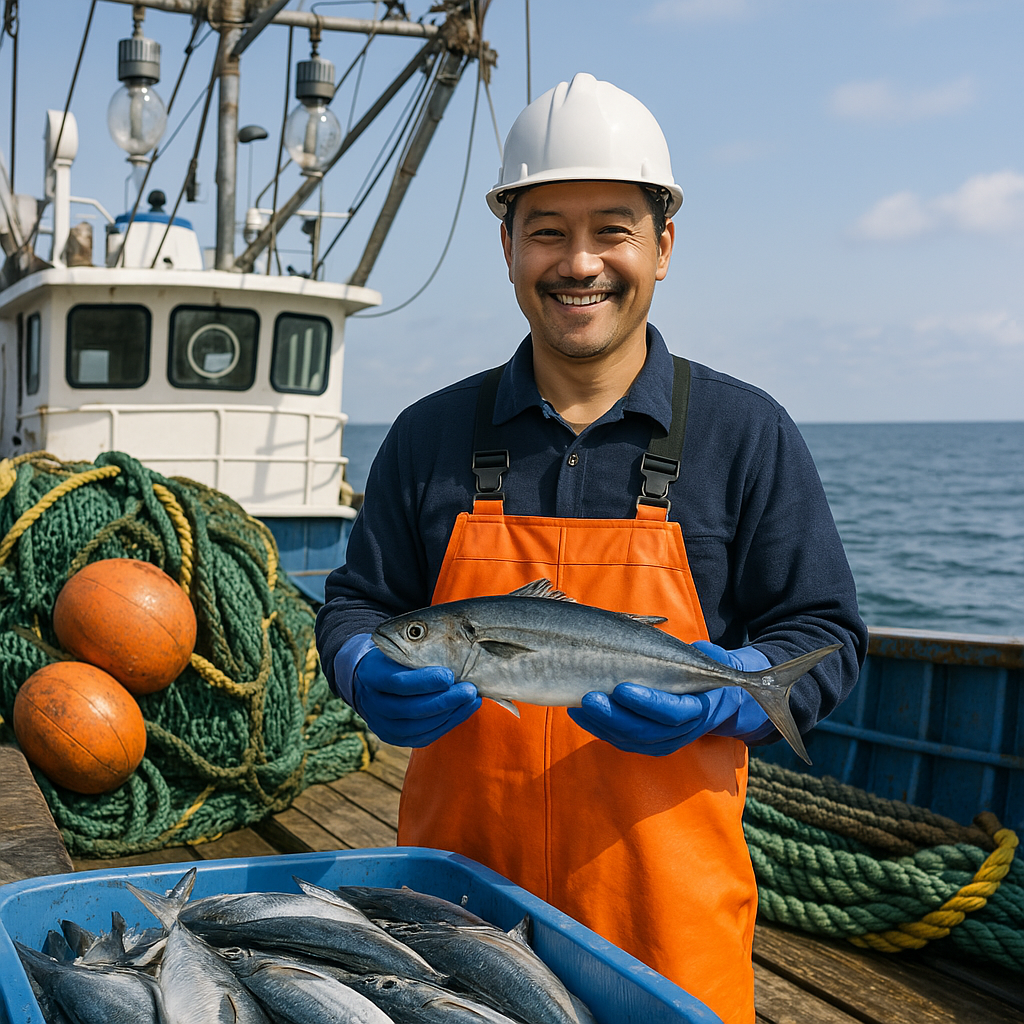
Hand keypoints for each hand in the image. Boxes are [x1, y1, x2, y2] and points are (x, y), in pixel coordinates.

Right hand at [352, 648, 480, 746]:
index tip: (449, 675)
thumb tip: (454, 660)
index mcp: (370, 676)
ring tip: (472, 699)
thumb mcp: (399, 649)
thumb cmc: (394, 659)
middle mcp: (372, 704)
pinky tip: (464, 710)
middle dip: (444, 701)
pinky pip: (425, 736)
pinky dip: (448, 723)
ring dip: (450, 713)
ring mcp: (382, 725)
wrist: (373, 681)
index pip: (397, 683)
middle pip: (410, 709)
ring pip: (419, 726)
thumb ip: (419, 655)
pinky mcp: (396, 738)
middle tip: (469, 690)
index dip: (425, 682)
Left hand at [567, 642, 773, 754]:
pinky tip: (579, 712)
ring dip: (601, 724)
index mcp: (700, 709)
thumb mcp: (712, 660)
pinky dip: (598, 728)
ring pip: (630, 739)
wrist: (717, 698)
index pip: (672, 713)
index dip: (647, 703)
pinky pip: (621, 740)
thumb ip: (702, 655)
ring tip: (579, 704)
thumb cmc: (707, 670)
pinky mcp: (648, 744)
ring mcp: (664, 741)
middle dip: (614, 716)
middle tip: (589, 698)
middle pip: (645, 731)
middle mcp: (682, 731)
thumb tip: (692, 646)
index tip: (622, 688)